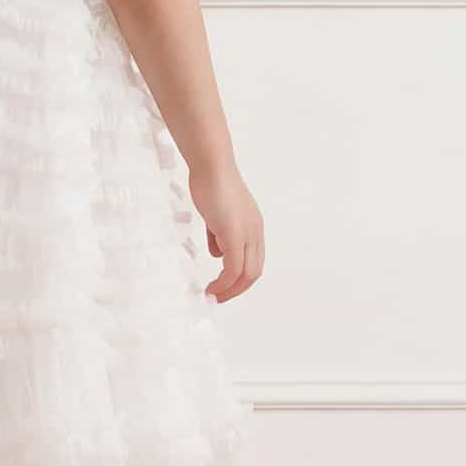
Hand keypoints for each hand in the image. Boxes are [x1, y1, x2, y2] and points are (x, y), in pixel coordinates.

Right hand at [187, 159, 263, 302]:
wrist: (211, 166)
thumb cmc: (211, 184)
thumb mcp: (217, 214)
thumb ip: (219, 234)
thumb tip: (217, 253)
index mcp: (253, 227)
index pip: (253, 261)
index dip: (239, 278)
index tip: (223, 287)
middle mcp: (255, 232)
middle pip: (253, 272)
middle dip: (236, 290)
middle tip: (218, 298)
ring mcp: (247, 234)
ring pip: (245, 274)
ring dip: (229, 290)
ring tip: (213, 296)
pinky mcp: (234, 234)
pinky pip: (232, 268)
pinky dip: (224, 283)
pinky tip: (212, 287)